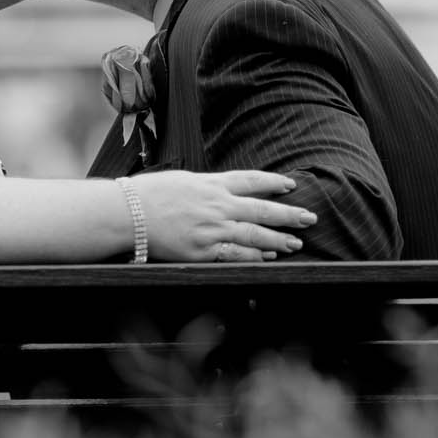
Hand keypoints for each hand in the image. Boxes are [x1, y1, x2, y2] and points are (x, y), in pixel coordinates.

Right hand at [126, 170, 315, 261]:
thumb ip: (207, 186)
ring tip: (297, 242)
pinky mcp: (202, 251)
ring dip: (278, 239)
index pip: (252, 180)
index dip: (274, 182)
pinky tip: (269, 257)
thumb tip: (224, 188)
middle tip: (310, 217)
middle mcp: (217, 205)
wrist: (128, 213)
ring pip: (254, 234)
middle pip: (262, 208)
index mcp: (212, 184)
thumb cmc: (149, 195)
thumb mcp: (183, 180)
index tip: (291, 186)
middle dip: (289, 214)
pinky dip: (255, 256)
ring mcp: (211, 229)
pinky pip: (235, 254)